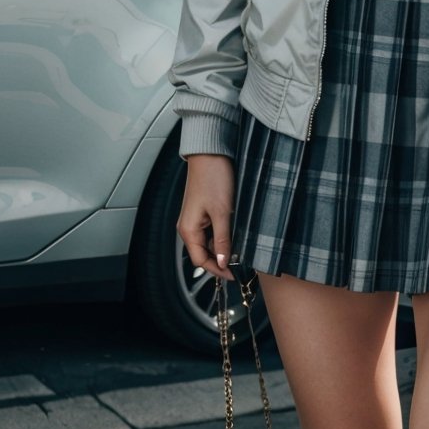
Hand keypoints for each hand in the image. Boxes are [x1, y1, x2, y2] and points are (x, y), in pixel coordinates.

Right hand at [177, 154, 235, 280]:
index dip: (217, 270)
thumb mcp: (222, 212)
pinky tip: (235, 235)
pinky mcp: (202, 213)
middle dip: (220, 261)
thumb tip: (222, 262)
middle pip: (203, 254)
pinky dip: (222, 237)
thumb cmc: (213, 178)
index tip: (235, 274)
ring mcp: (195, 220)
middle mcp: (188, 227)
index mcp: (188, 230)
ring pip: (208, 243)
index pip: (200, 261)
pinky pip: (211, 232)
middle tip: (241, 264)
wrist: (210, 154)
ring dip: (222, 249)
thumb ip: (222, 240)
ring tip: (240, 250)